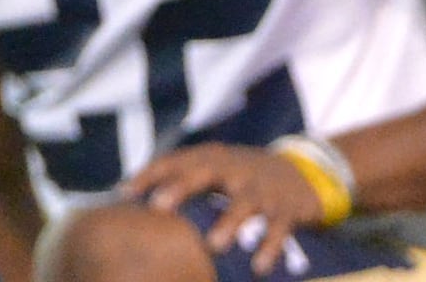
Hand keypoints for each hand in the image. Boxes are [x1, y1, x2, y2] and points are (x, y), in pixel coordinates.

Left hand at [128, 143, 326, 276]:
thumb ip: (177, 181)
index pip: (174, 161)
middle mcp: (233, 169)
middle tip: (158, 206)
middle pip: (204, 173)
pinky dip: (269, 247)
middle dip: (180, 188)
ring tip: (214, 245)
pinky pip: (277, 229)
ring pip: (243, 203)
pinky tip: (257, 268)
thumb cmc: (239, 177)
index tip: (123, 193)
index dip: (149, 175)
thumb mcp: (212, 170)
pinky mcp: (286, 209)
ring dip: (229, 222)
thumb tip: (122, 202)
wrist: (303, 172)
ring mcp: (260, 188)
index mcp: (210, 158)